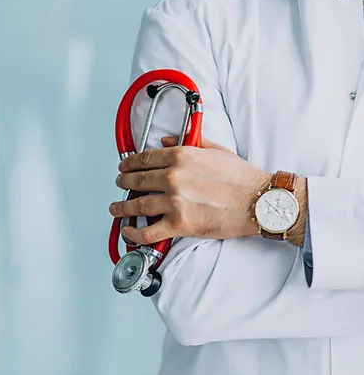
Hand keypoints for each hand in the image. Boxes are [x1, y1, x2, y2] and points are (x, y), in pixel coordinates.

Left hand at [109, 136, 271, 244]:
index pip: (145, 159)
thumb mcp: (215, 150)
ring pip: (137, 205)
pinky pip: (148, 232)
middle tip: (119, 184)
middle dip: (123, 182)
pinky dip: (134, 234)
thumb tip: (166, 141)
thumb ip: (188, 143)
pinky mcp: (179, 224)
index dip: (130, 163)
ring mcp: (174, 202)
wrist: (258, 201)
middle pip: (137, 180)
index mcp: (181, 157)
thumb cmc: (240, 177)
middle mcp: (173, 178)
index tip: (124, 166)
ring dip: (122, 207)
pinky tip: (128, 232)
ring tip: (116, 208)